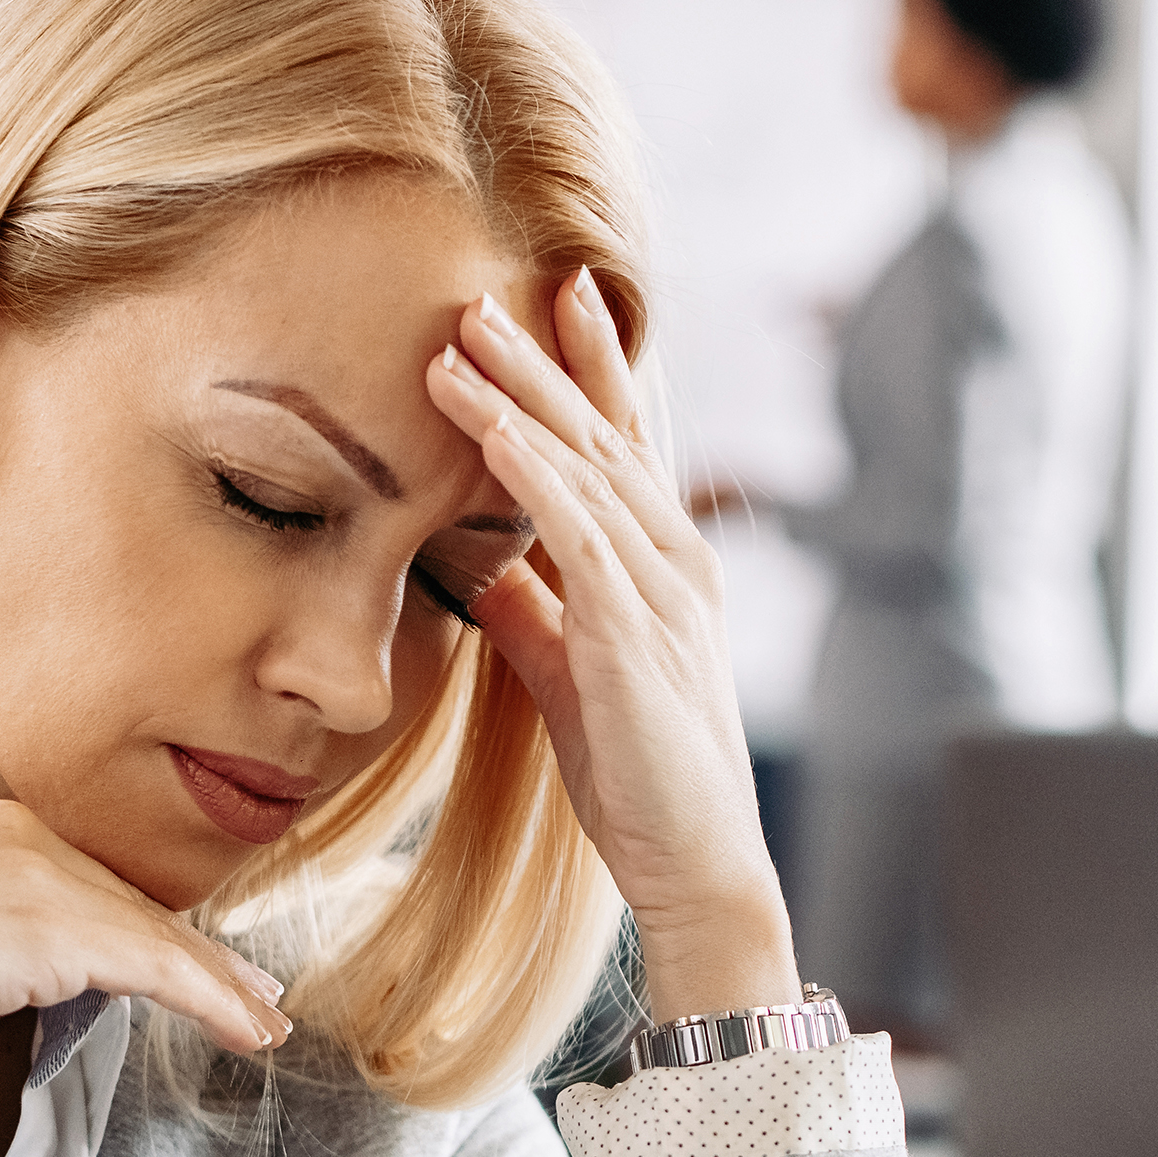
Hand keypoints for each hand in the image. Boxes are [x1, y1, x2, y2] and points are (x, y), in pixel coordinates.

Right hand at [0, 788, 291, 1121]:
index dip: (123, 922)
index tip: (162, 955)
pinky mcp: (56, 927)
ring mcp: (36, 872)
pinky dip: (212, 1000)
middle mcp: (9, 827)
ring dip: (218, 985)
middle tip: (244, 992)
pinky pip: (158, 967)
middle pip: (120, 900)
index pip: (66, 877)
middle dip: (189, 952)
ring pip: (152, 933)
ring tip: (260, 1021)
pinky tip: (246, 1030)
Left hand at [427, 273, 800, 1021]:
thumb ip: (536, 616)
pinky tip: (493, 428)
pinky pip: (580, 534)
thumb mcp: (572, 680)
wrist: (697, 867)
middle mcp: (675, 565)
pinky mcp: (636, 635)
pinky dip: (535, 474)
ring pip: (587, 470)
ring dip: (521, 397)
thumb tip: (485, 568)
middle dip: (545, 360)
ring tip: (461, 336)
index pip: (623, 450)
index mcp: (665, 571)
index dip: (591, 373)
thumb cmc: (640, 782)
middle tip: (486, 289)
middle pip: (603, 438)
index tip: (558, 299)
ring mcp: (662, 595)